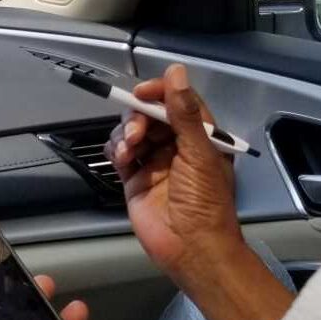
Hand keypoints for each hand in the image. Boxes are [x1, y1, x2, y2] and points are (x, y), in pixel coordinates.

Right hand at [105, 64, 241, 288]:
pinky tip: (121, 159)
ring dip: (125, 134)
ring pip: (132, 131)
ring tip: (128, 151)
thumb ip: (184, 113)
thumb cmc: (204, 202)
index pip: (178, 102)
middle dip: (138, 117)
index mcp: (200, 137)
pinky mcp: (135, 178)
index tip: (142, 93)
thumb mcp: (199, 153)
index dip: (160, 92)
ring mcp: (154, 162)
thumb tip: (176, 71)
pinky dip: (116, 151)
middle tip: (135, 133)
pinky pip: (120, 153)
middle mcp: (176, 146)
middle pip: (150, 114)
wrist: (191, 248)